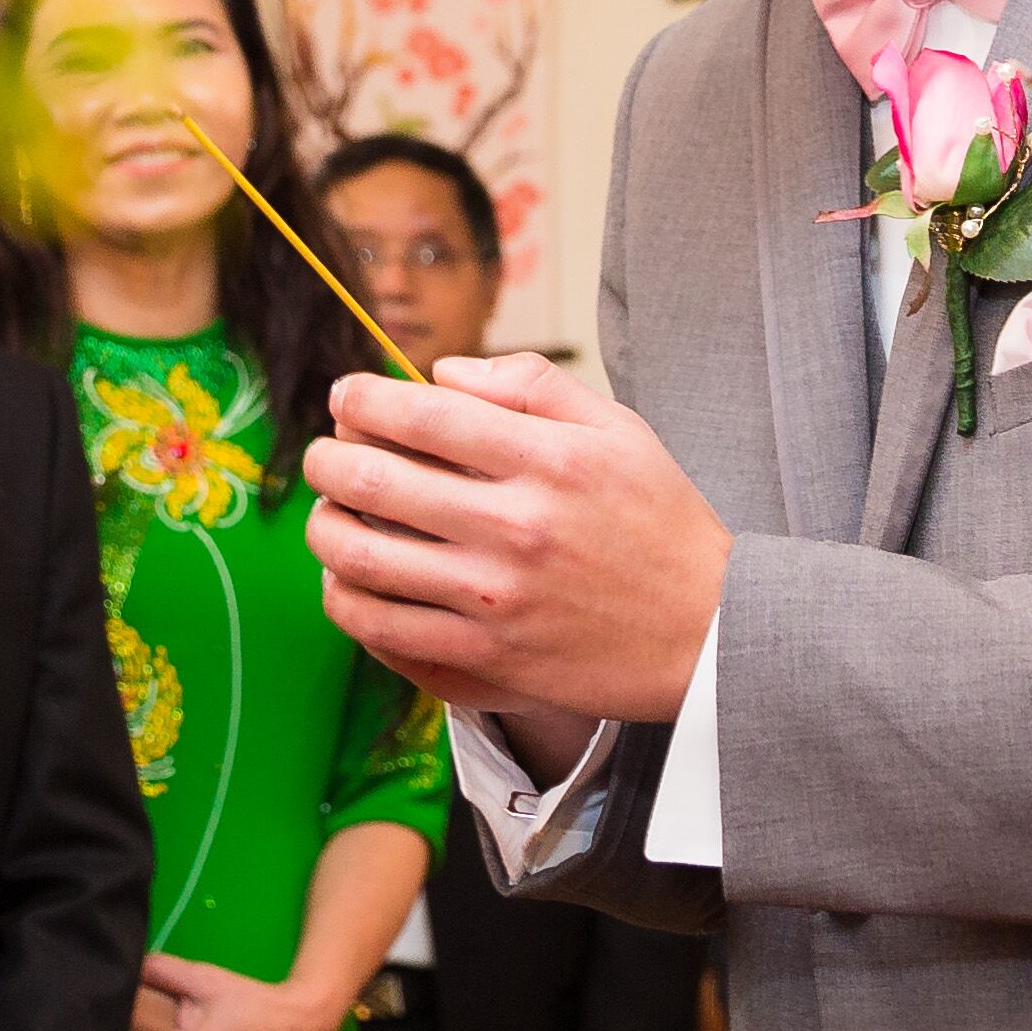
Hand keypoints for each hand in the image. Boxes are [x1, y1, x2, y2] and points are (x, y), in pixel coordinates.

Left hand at [301, 355, 728, 725]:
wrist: (706, 633)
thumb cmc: (660, 524)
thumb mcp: (619, 430)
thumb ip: (532, 386)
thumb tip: (442, 374)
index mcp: (548, 462)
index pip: (421, 414)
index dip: (362, 398)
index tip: (346, 397)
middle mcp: (515, 528)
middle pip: (372, 480)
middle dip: (327, 457)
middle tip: (324, 453)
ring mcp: (494, 598)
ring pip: (360, 556)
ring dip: (324, 526)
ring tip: (329, 513)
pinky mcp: (485, 656)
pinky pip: (380, 627)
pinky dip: (346, 598)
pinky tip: (351, 580)